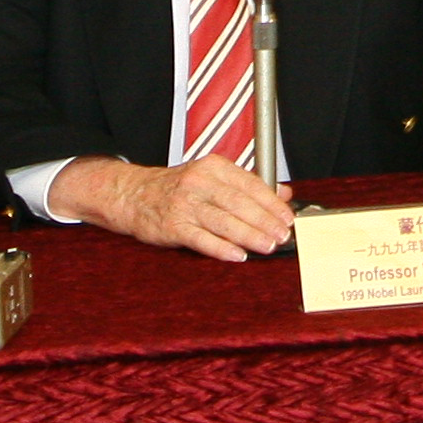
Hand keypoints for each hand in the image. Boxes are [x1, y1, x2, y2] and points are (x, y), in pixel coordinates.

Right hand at [47, 154, 294, 260]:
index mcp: (213, 167)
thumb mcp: (213, 177)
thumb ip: (249, 185)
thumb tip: (284, 194)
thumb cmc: (179, 187)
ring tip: (268, 246)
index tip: (288, 218)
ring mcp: (185, 204)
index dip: (272, 203)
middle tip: (283, 235)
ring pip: (224, 221)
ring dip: (249, 235)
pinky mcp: (173, 226)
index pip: (250, 184)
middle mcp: (199, 182)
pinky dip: (221, 248)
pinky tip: (238, 255)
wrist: (134, 194)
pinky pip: (202, 239)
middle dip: (265, 221)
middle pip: (239, 203)